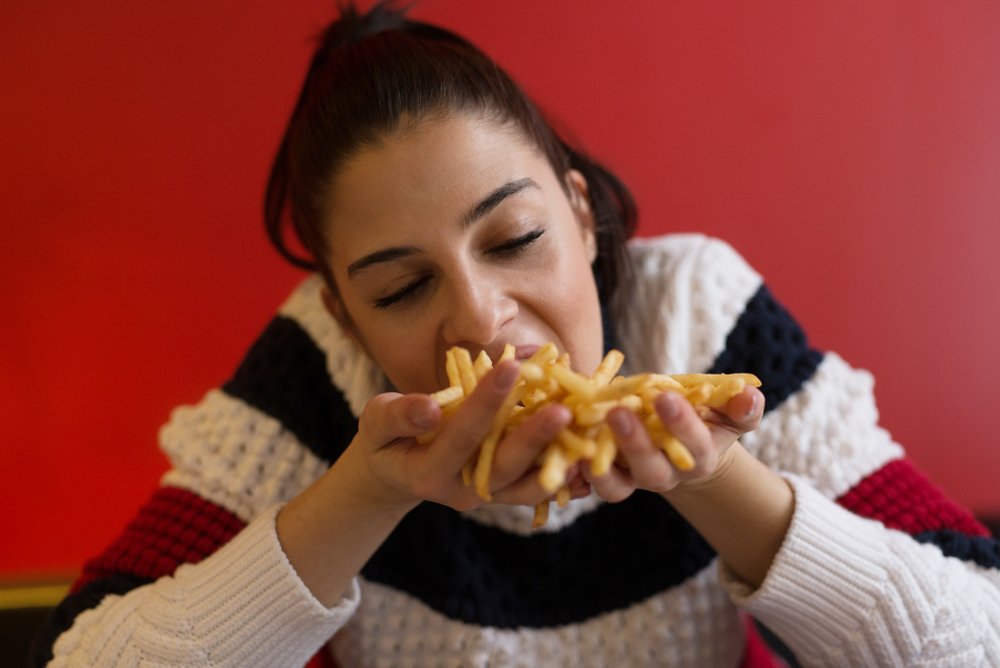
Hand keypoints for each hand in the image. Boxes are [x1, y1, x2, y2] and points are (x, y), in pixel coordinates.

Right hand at [346, 360, 581, 512]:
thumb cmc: (385, 437)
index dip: (485, 401)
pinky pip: (535, 488)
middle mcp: (460, 491)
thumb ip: (398, 414)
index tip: (509, 366)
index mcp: (427, 472)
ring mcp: (484, 496)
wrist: (394, 472)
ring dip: (557, 461)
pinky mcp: (502, 493)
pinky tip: (588, 462)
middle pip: (503, 465)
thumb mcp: (376, 421)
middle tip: (562, 409)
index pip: (462, 434)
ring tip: (585, 436)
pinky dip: (562, 476)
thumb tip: (429, 408)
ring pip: (527, 485)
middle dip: (533, 437)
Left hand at [582, 385, 763, 502]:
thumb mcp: (728, 411)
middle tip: (619, 412)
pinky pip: (593, 482)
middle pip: (652, 470)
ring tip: (584, 437)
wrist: (679, 440)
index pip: (695, 445)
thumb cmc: (707, 419)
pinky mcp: (608, 476)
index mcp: (699, 458)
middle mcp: (666, 474)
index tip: (666, 397)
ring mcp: (634, 479)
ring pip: (618, 485)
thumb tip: (749, 395)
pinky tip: (566, 445)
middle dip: (636, 443)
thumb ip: (741, 406)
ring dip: (601, 463)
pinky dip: (579, 469)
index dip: (681, 425)